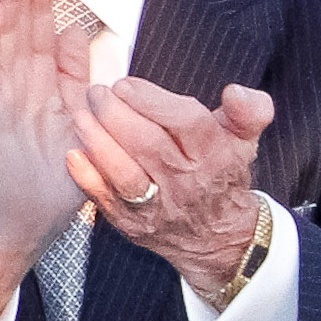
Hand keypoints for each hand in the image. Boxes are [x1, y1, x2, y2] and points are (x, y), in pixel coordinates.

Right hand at [0, 0, 99, 317]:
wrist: (26, 219)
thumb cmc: (54, 174)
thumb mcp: (77, 118)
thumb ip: (76, 77)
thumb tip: (81, 34)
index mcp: (38, 84)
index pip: (40, 30)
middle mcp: (14, 85)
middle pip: (21, 26)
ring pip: (3, 39)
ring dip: (9, 2)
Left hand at [69, 76, 274, 299]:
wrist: (217, 236)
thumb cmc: (221, 174)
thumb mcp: (243, 141)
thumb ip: (247, 112)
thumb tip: (237, 91)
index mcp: (214, 155)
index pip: (187, 123)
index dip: (152, 101)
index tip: (125, 84)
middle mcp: (186, 182)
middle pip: (149, 145)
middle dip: (116, 114)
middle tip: (96, 93)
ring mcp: (158, 206)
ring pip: (126, 174)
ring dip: (99, 143)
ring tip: (81, 116)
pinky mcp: (133, 223)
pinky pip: (106, 201)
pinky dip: (87, 178)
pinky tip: (72, 155)